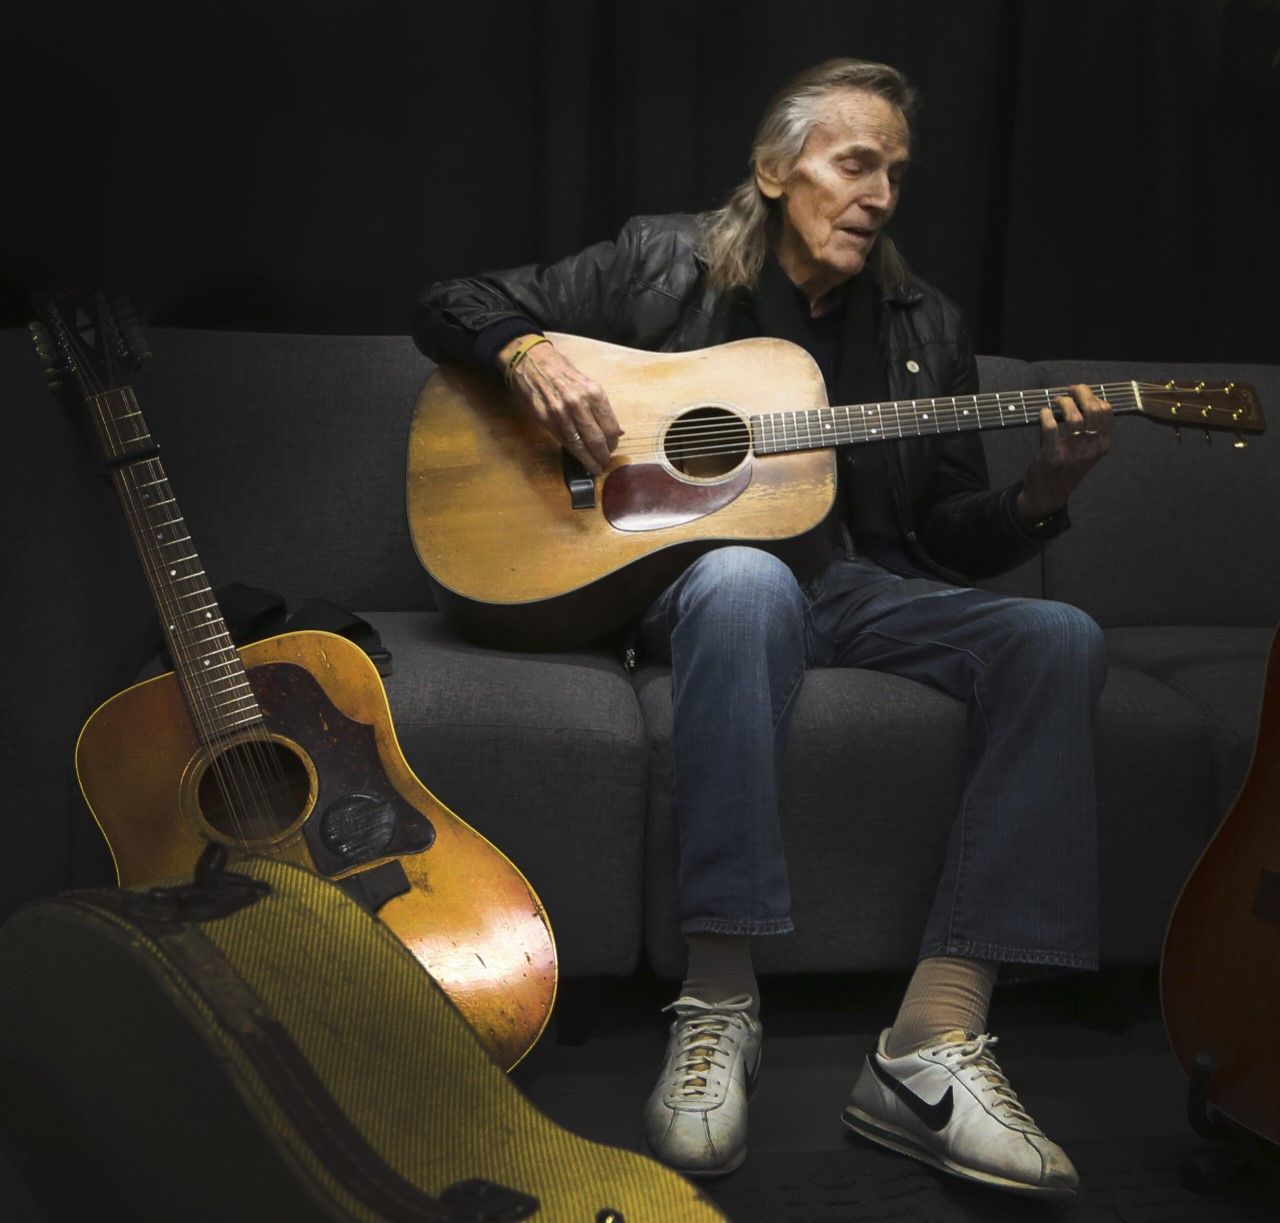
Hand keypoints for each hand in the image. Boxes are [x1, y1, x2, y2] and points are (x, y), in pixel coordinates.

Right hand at [500, 336, 623, 474]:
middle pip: (596, 440)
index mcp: (593, 392)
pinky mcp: (545, 419)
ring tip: (595, 468)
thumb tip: (617, 430)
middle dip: (603, 456)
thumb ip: (600, 408)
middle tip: (605, 464)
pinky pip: (563, 441)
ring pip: (579, 445)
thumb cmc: (562, 370)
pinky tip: (579, 458)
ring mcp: (560, 413)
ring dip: (589, 460)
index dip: (613, 442)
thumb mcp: (587, 383)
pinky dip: (573, 452)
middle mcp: (578, 403)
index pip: (610, 427)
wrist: (532, 361)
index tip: (613, 448)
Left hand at [1018, 383, 1112, 520]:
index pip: (1106, 412)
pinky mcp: (1052, 456)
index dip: (1093, 395)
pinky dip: (1046, 415)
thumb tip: (1085, 400)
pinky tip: (1044, 412)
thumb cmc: (1067, 469)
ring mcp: (1072, 454)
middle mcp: (1091, 449)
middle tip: (1069, 390)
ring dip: (1064, 403)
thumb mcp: (1087, 452)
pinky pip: (1051, 429)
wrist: (1048, 496)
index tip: (1080, 391)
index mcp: (1102, 445)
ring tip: (1056, 401)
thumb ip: (1090, 431)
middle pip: (1093, 410)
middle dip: (1081, 393)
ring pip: (1075, 417)